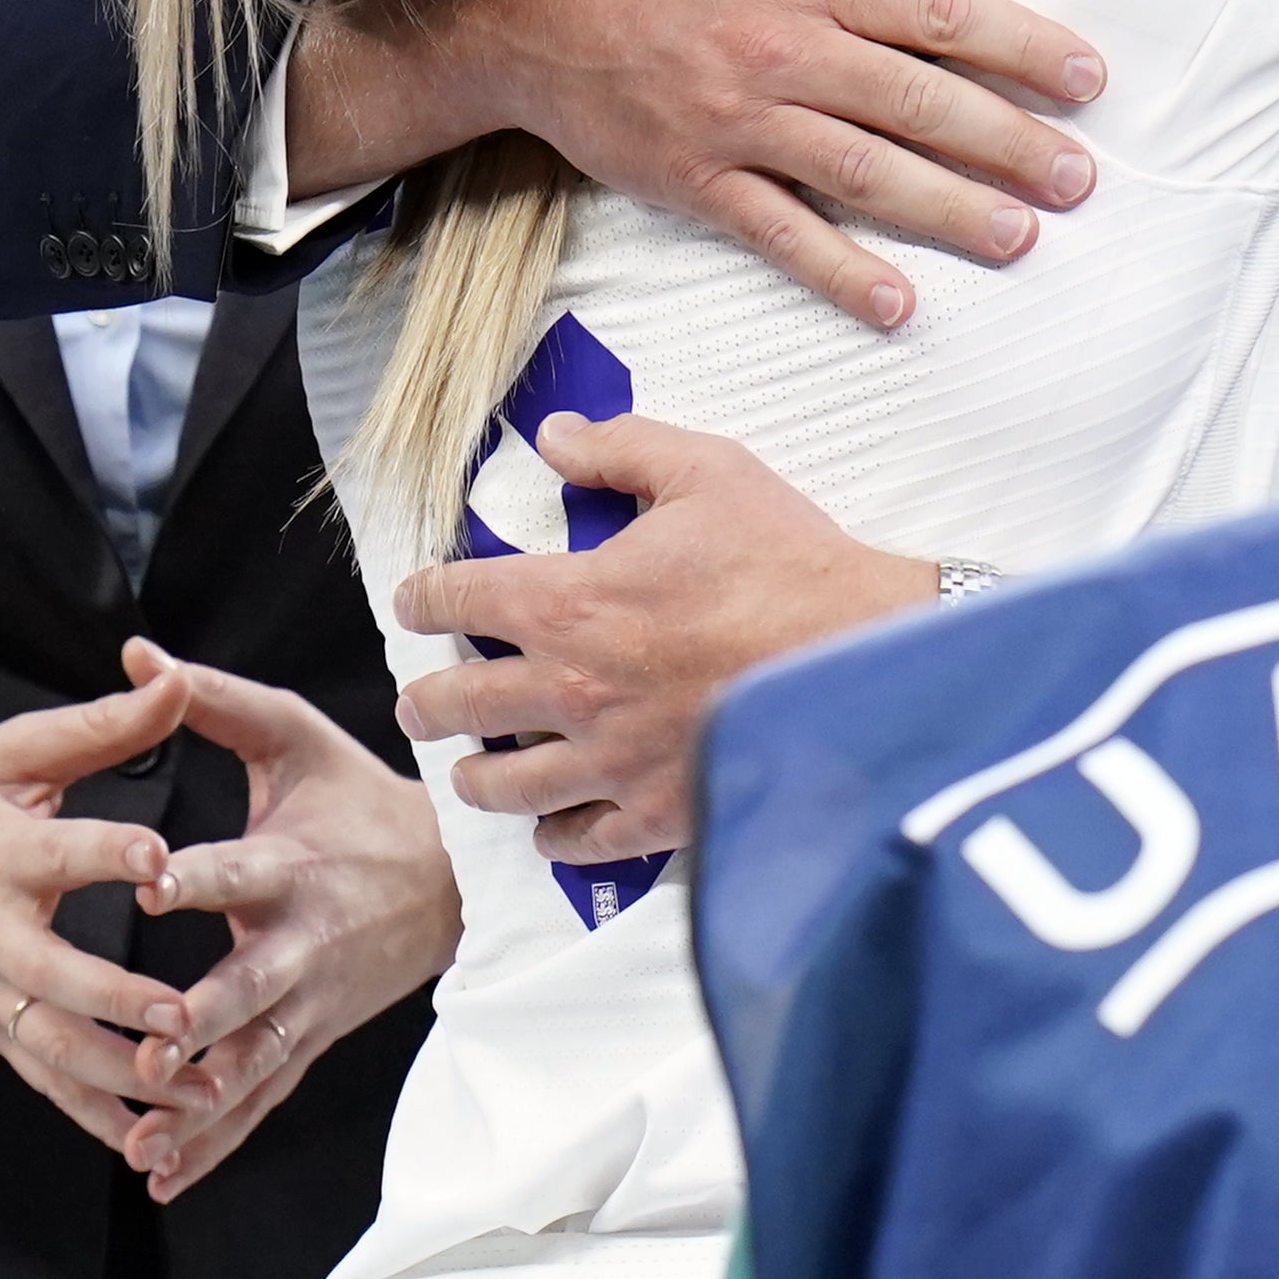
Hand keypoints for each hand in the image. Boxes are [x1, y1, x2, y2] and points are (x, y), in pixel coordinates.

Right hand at [0, 684, 194, 1161]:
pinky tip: (147, 1143)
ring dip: (121, 1078)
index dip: (107, 852)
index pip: (59, 853)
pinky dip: (91, 1116)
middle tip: (186, 1017)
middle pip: (55, 977)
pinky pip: (42, 1081)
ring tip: (195, 1094)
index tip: (160, 858)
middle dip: (119, 1001)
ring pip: (52, 1048)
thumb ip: (99, 727)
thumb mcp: (8, 755)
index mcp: (0, 854)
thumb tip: (177, 677)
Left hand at [112, 640, 459, 1201]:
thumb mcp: (292, 735)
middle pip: (248, 989)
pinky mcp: (309, 1042)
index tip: (150, 881)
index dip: (197, 875)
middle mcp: (301, 944)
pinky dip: (214, 1141)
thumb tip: (136, 653)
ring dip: (201, 1100)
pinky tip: (159, 1174)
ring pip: (252, 1061)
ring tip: (144, 1130)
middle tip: (150, 1045)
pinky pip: (259, 1101)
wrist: (451, 879)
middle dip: (201, 1018)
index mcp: (292, 866)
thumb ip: (209, 698)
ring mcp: (308, 1004)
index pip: (241, 870)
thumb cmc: (355, 798)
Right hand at [298, 0, 1106, 331]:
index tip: (1086, 75)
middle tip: (1079, 176)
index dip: (1021, 44)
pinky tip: (899, 303)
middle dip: (1008, 142)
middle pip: (918, 101)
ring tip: (1022, 238)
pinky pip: (781, 234)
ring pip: (864, 173)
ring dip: (950, 211)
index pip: (939, 11)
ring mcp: (741, 121)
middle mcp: (783, 49)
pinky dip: (840, 272)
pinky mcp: (701, 180)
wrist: (539, 11)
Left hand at [391, 414, 932, 861]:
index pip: (456, 601)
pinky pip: (577, 840)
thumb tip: (555, 438)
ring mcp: (610, 761)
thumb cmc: (789, 564)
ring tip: (472, 769)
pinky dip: (553, 835)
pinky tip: (550, 826)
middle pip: (456, 706)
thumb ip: (621, 448)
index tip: (415, 603)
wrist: (863, 657)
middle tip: (421, 701)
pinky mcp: (656, 812)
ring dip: (475, 774)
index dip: (422, 598)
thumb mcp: (708, 472)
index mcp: (569, 603)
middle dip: (426, 700)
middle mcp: (571, 690)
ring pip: (501, 786)